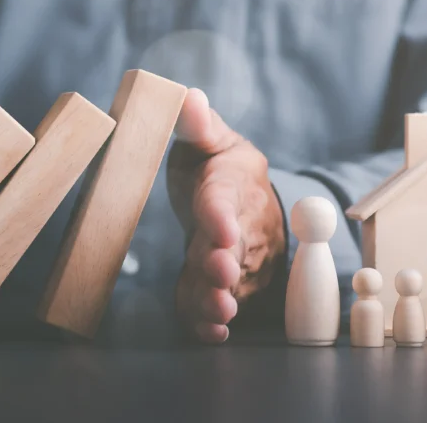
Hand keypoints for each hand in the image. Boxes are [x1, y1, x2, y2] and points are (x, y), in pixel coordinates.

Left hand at [167, 88, 286, 343]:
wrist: (240, 202)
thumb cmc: (217, 168)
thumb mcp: (209, 140)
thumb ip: (197, 124)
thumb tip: (185, 95)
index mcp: (231, 185)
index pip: (225, 198)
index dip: (221, 214)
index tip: (217, 227)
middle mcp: (240, 225)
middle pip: (235, 247)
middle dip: (227, 262)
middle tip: (219, 274)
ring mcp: (236, 259)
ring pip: (230, 282)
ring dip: (221, 297)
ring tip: (217, 313)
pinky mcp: (224, 284)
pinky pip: (219, 302)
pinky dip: (211, 319)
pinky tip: (208, 332)